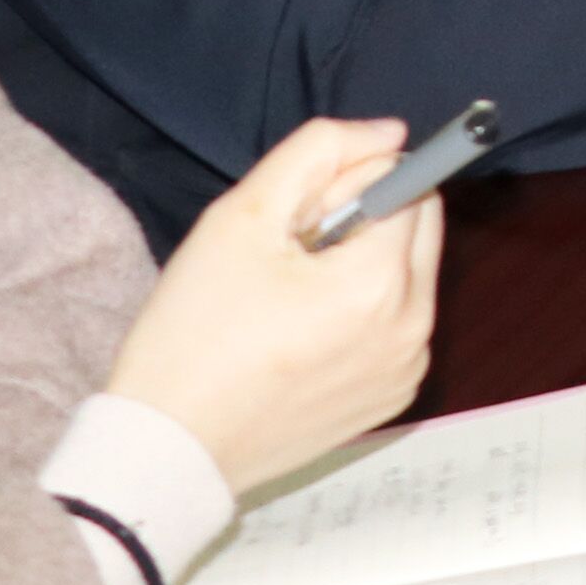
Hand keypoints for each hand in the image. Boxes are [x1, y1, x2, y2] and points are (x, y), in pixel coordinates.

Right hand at [102, 120, 447, 495]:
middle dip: (363, 223)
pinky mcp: (393, 397)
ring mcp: (407, 368)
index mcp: (382, 282)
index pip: (407, 185)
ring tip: (285, 304)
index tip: (294, 223)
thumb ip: (320, 152)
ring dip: (361, 269)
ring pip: (407, 276)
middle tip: (286, 260)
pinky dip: (362, 315)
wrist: (168, 450)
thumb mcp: (240, 218)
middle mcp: (414, 327)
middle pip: (417, 229)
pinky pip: (396, 325)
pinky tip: (298, 340)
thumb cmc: (192, 332)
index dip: (345, 187)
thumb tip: (389, 134)